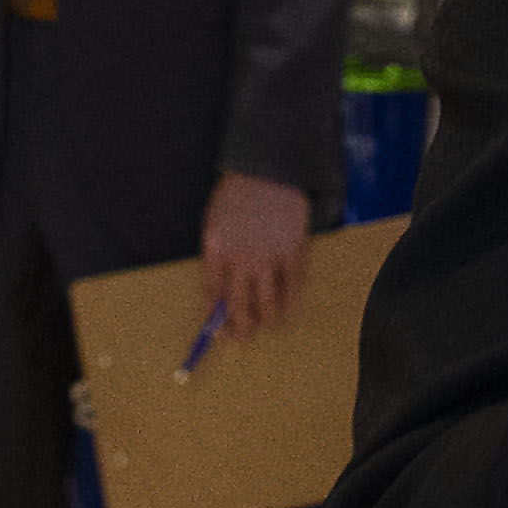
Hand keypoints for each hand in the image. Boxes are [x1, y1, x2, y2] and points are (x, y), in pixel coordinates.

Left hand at [199, 173, 314, 337]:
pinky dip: (290, 304)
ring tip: (268, 324)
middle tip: (243, 337)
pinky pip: (292, 289)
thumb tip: (219, 298)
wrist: (269, 170)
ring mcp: (268, 255)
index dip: (217, 317)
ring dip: (267, 321)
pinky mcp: (293, 252)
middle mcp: (240, 256)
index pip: (213, 295)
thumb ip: (217, 259)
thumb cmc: (237, 197)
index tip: (220, 330)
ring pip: (267, 304)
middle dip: (241, 329)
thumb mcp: (214, 224)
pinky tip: (288, 310)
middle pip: (238, 306)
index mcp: (215, 248)